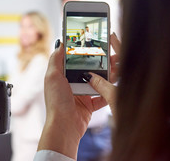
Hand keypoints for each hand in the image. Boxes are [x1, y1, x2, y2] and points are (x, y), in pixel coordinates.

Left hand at [37, 33, 120, 158]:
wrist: (65, 126)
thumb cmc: (57, 102)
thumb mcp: (52, 76)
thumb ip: (56, 59)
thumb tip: (61, 43)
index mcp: (63, 76)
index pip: (75, 60)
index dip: (84, 52)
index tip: (95, 43)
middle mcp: (72, 84)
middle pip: (89, 70)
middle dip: (100, 64)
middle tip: (111, 56)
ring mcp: (82, 95)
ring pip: (97, 82)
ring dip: (107, 76)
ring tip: (117, 68)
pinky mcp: (90, 105)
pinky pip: (102, 97)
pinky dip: (108, 93)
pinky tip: (115, 85)